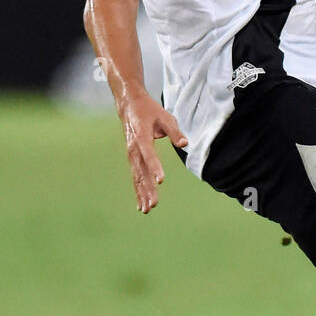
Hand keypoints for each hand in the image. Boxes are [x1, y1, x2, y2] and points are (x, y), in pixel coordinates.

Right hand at [120, 93, 187, 212]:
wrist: (129, 106)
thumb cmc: (150, 111)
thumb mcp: (165, 117)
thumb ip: (175, 132)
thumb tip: (185, 144)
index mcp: (141, 137)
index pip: (149, 154)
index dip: (154, 167)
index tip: (160, 180)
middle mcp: (134, 149)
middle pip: (141, 172)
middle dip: (147, 189)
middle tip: (154, 204)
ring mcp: (131, 155)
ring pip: (137, 178)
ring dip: (142, 194)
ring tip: (147, 209)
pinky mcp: (132, 159)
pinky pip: (135, 177)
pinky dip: (138, 191)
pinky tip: (141, 205)